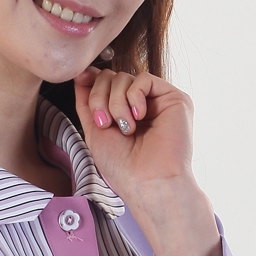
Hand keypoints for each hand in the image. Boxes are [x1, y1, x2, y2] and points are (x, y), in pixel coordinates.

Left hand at [74, 56, 220, 255]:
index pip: (104, 83)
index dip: (92, 84)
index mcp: (124, 112)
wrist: (149, 183)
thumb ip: (87, 102)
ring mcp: (158, 101)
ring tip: (124, 128)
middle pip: (111, 76)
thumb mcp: (95, 131)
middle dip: (100, 97)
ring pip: (124, 76)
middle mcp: (142, 104)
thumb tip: (82, 72)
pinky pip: (144, 79)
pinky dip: (134, 96)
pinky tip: (137, 118)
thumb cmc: (124, 168)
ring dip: (115, 102)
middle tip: (105, 123)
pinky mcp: (174, 98)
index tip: (83, 88)